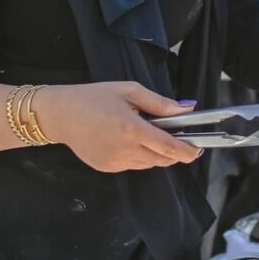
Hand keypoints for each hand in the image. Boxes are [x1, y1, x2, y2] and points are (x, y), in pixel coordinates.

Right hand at [37, 82, 202, 172]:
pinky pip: (132, 165)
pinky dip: (139, 156)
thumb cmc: (94, 97)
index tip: (198, 150)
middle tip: (177, 137)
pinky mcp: (106, 169)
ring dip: (156, 153)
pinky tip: (130, 140)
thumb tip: (187, 108)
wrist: (60, 114)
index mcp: (131, 129)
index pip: (168, 146)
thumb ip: (160, 103)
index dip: (186, 151)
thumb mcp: (129, 91)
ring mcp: (114, 163)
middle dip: (174, 152)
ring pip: (148, 164)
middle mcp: (124, 150)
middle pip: (161, 159)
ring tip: (148, 134)